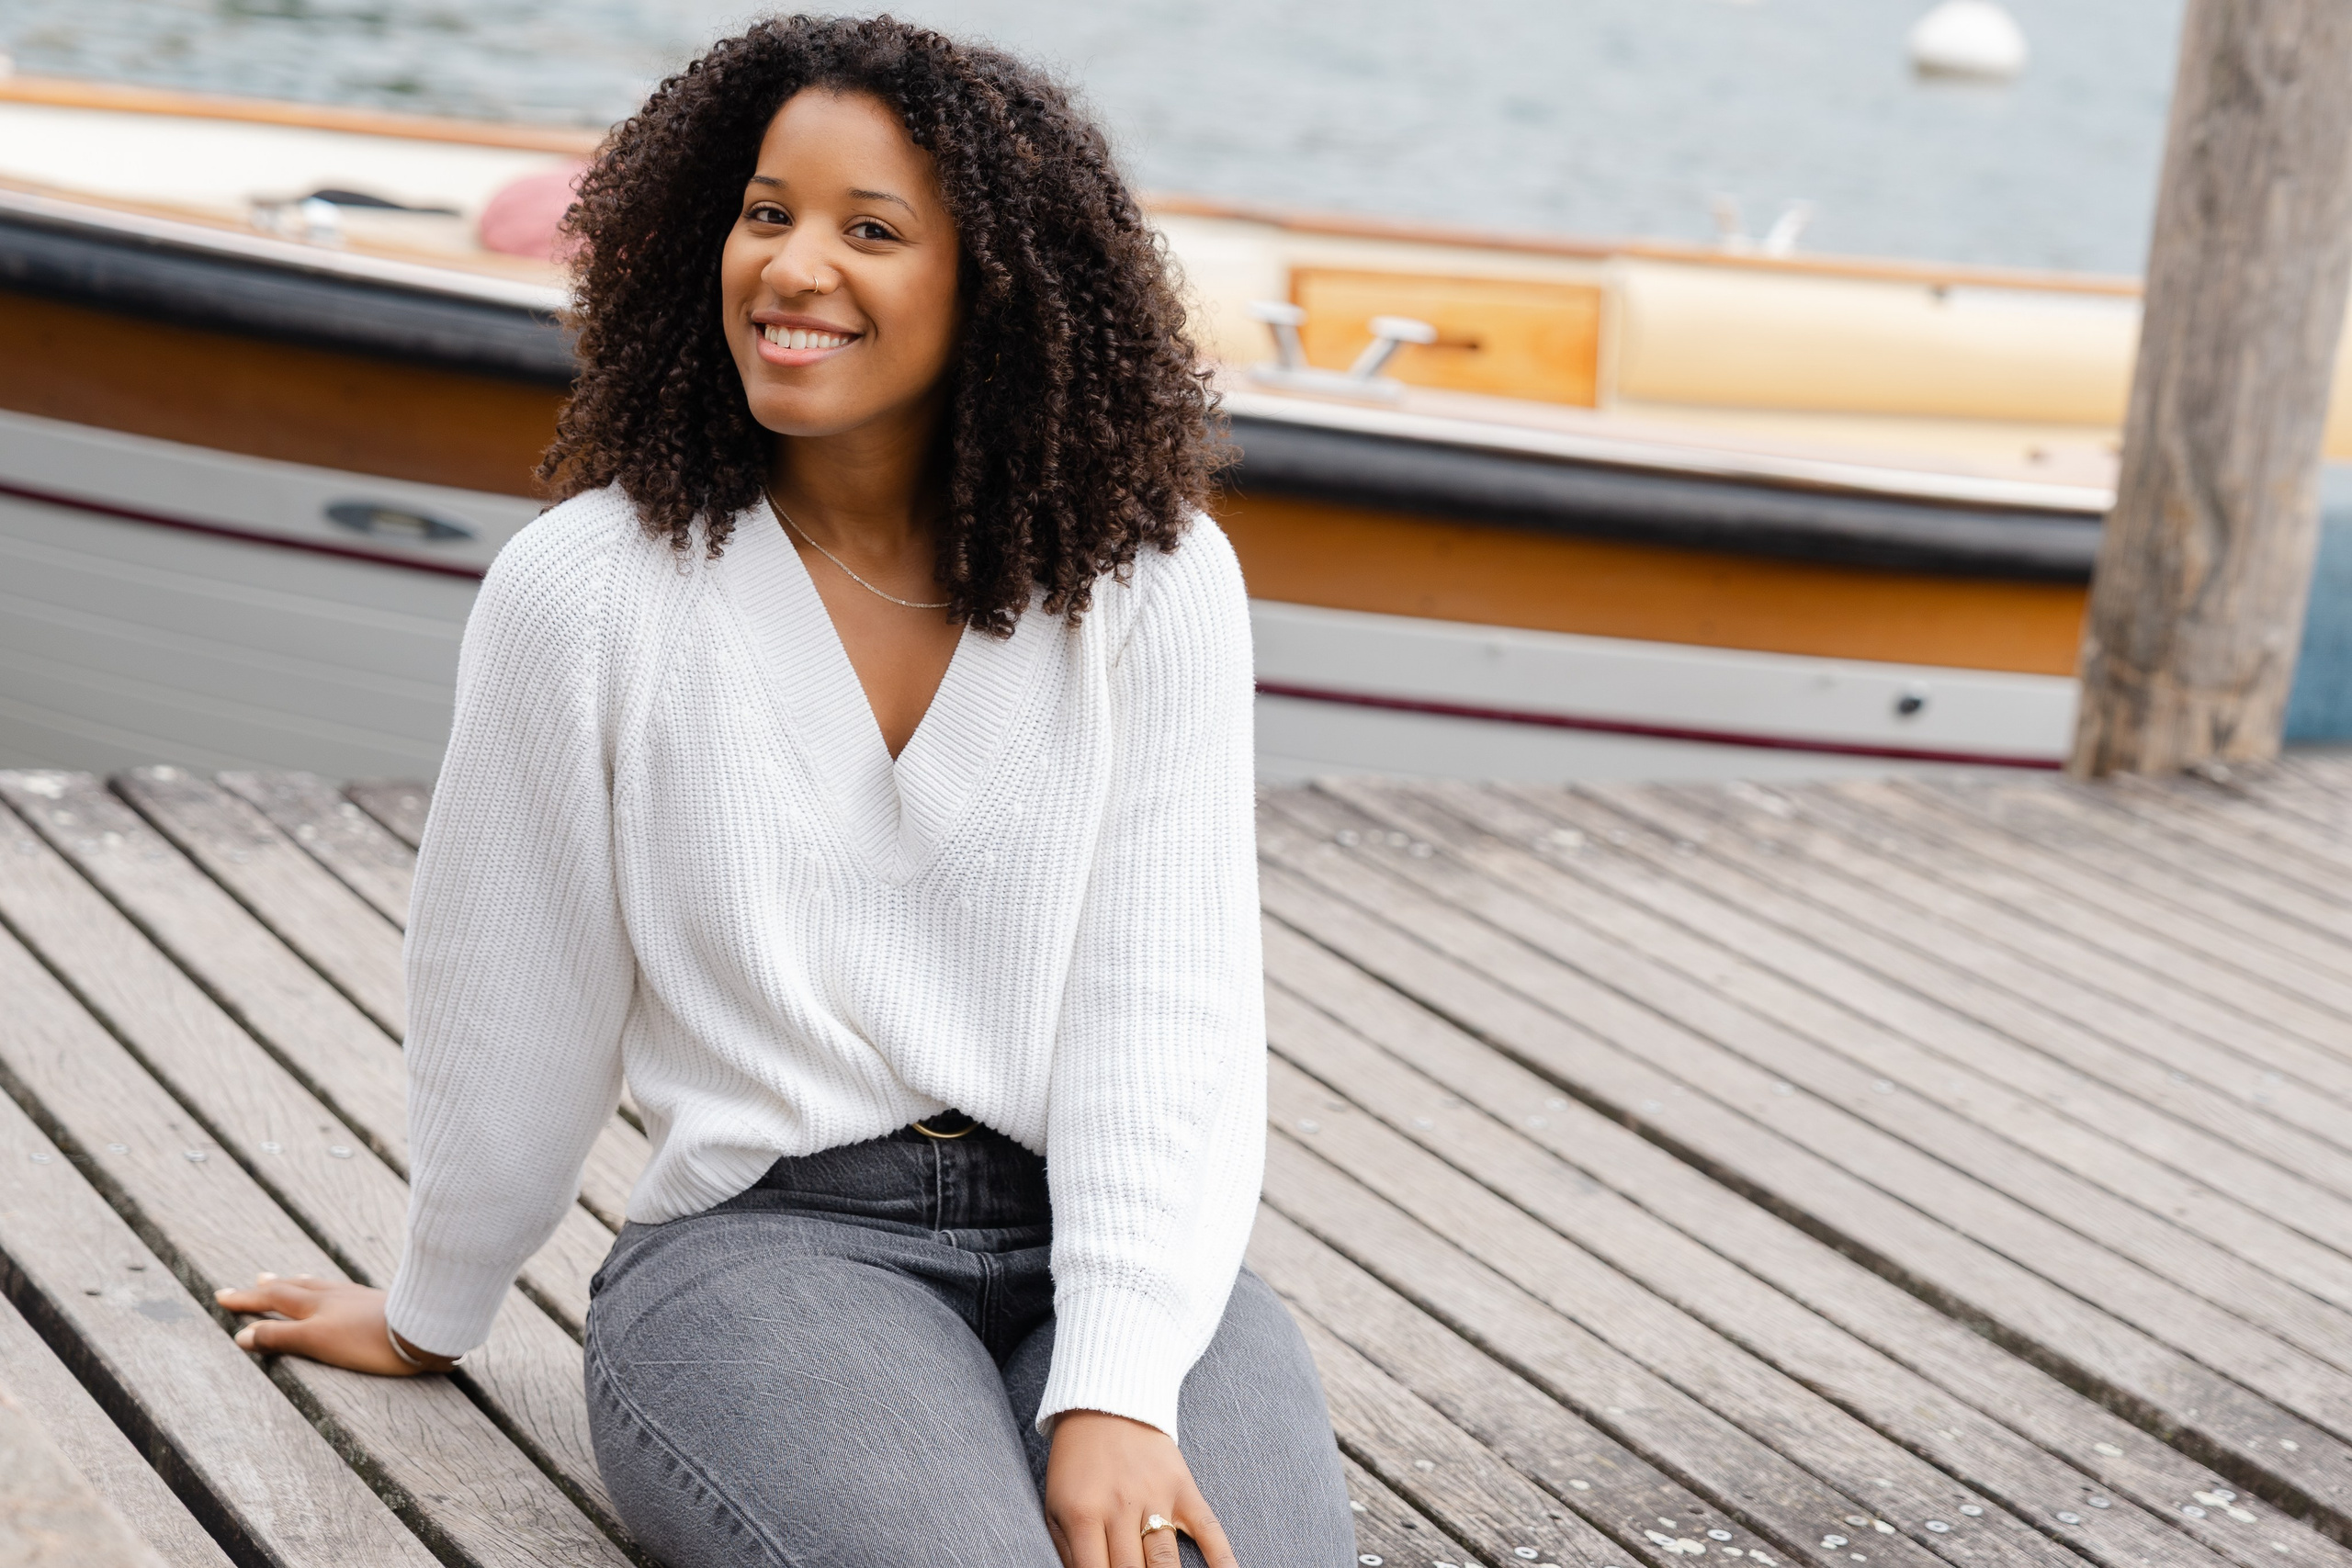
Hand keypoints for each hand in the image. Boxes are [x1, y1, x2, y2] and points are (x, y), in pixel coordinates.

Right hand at [212, 1273, 455, 1376]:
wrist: (422, 1330)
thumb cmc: (367, 1340)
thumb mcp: (317, 1341)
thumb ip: (280, 1338)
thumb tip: (242, 1335)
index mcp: (314, 1304)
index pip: (272, 1299)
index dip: (246, 1300)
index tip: (221, 1296)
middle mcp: (332, 1295)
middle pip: (294, 1287)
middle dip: (268, 1288)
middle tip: (251, 1282)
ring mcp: (356, 1296)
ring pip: (318, 1286)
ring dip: (296, 1284)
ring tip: (285, 1280)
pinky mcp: (376, 1303)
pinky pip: (340, 1290)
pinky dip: (324, 1289)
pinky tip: (335, 1293)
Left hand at [1044, 1410, 1237, 1567]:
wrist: (1106, 1401)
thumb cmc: (1076, 1460)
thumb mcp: (1056, 1504)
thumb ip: (1068, 1551)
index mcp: (1083, 1514)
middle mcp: (1121, 1508)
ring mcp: (1156, 1498)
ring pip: (1165, 1563)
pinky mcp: (1183, 1488)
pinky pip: (1208, 1529)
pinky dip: (1222, 1560)